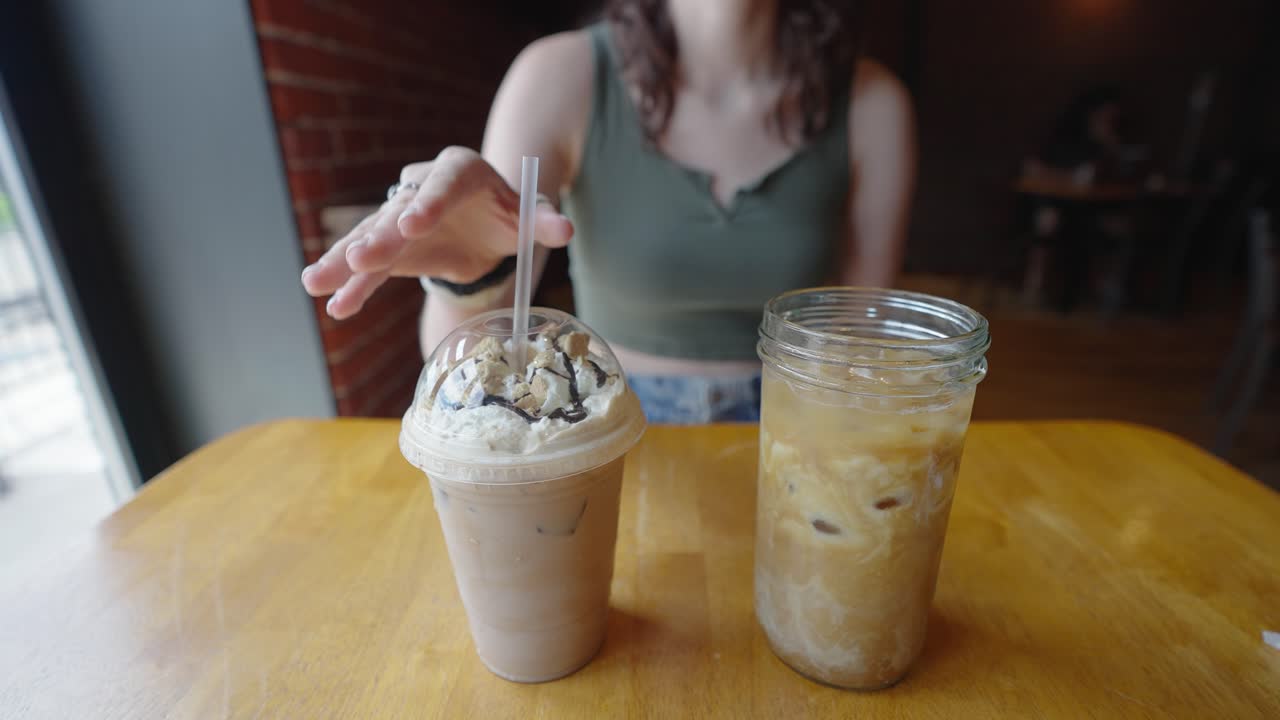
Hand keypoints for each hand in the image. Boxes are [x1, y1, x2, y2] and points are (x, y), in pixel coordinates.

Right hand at [300, 146, 572, 318]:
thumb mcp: (529, 217)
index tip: (412, 224)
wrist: (486, 224)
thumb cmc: (509, 214)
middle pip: (398, 213)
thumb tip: (566, 230)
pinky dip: (355, 287)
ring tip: (316, 283)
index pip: (443, 183)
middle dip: (378, 237)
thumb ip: (544, 222)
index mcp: (459, 171)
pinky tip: (337, 307)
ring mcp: (400, 219)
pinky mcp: (392, 249)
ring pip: (371, 239)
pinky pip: (371, 269)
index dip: (427, 202)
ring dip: (345, 262)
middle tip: (358, 256)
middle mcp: (421, 188)